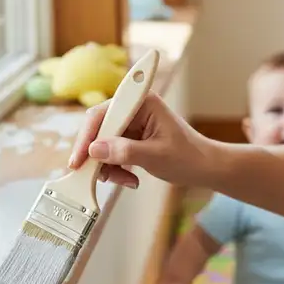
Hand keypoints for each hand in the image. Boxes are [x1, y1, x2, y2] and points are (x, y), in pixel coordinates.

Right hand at [68, 92, 215, 188]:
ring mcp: (131, 123)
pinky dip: (115, 168)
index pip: (104, 113)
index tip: (79, 158)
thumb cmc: (188, 157)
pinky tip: (130, 179)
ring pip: (102, 143)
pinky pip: (111, 152)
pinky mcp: (131, 137)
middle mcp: (134, 109)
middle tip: (95, 176)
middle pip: (99, 128)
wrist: (205, 168)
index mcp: (142, 102)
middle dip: (97, 155)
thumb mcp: (156, 156)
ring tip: (124, 180)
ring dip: (108, 165)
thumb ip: (125, 151)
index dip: (88, 135)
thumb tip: (94, 150)